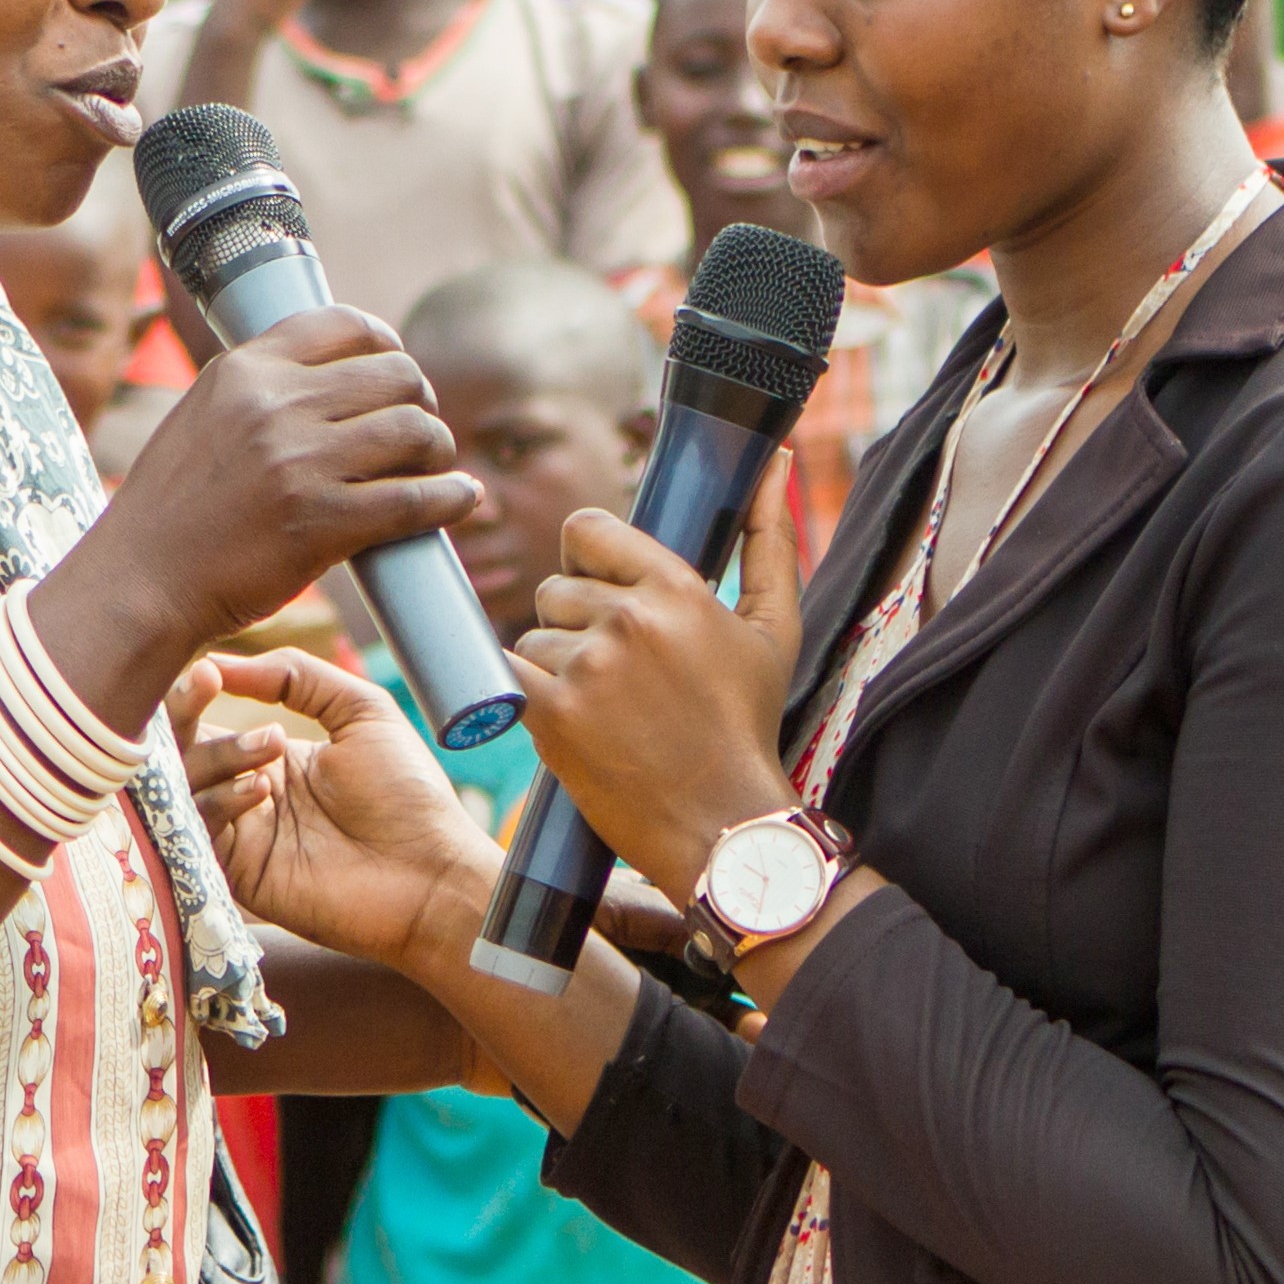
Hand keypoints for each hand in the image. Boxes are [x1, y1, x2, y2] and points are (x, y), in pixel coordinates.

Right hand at [64, 306, 480, 671]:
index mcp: (243, 371)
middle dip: (420, 403)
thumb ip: (257, 395)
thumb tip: (331, 384)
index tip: (395, 373)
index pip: (344, 324)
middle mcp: (274, 405)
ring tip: (432, 471)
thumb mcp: (200, 421)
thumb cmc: (169, 514)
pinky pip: (416, 498)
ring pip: (415, 429)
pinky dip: (450, 498)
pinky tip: (457, 500)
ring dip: (438, 451)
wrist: (139, 583)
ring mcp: (299, 462)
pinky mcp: (321, 522)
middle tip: (416, 437)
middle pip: (396, 374)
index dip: (385, 345)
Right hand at [186, 649, 500, 966]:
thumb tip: (220, 661)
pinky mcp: (238, 874)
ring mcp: (239, 836)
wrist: (431, 875)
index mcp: (269, 758)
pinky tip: (263, 789)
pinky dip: (222, 800)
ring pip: (182, 787)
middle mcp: (245, 794)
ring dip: (217, 754)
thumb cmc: (408, 795)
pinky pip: (199, 832)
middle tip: (209, 686)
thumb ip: (295, 675)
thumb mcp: (361, 710)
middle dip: (186, 714)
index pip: (204, 722)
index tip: (207, 671)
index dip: (192, 693)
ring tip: (271, 745)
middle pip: (179, 751)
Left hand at [511, 453, 805, 903]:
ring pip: (532, 635)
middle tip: (618, 671)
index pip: (585, 530)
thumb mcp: (774, 626)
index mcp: (677, 588)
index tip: (606, 594)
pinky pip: (508, 675)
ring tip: (606, 706)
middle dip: (576, 622)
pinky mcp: (550, 714)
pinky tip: (573, 721)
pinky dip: (528, 695)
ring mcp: (586, 667)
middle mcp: (628, 619)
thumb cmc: (747, 723)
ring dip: (556, 665)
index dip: (588, 561)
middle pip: (555, 587)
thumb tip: (775, 461)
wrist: (722, 822)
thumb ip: (768, 537)